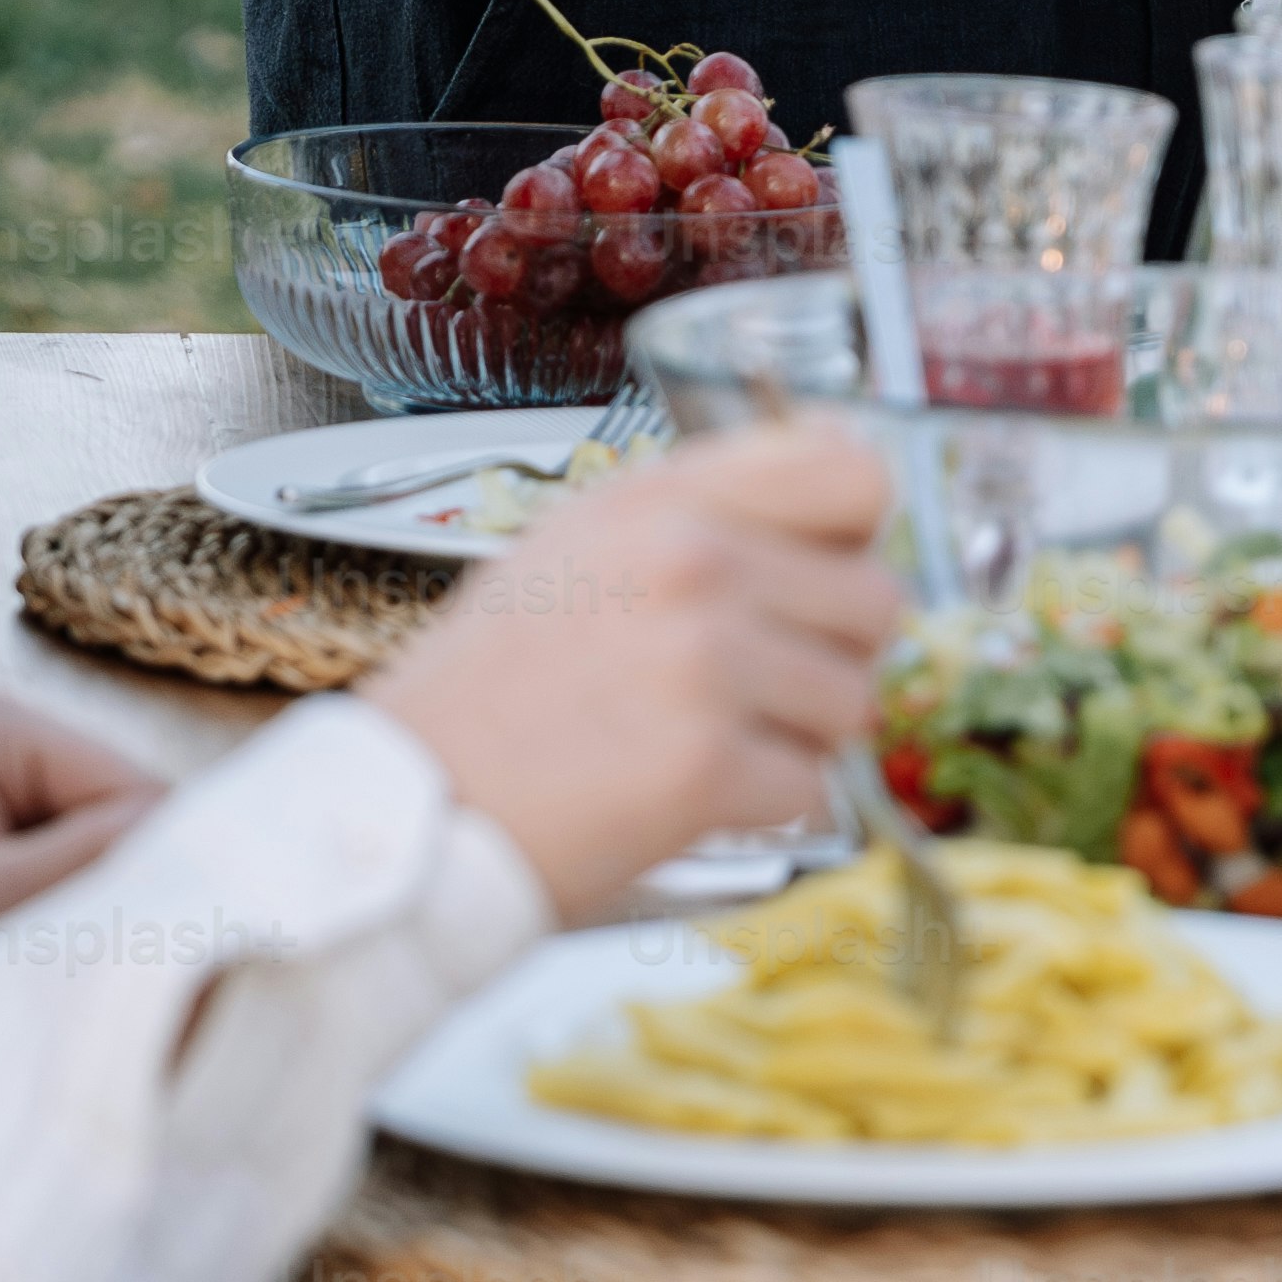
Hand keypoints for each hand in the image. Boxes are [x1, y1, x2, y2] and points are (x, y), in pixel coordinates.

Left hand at [0, 688, 165, 1051]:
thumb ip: (88, 863)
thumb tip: (204, 837)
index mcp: (3, 726)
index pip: (136, 793)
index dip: (140, 872)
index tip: (118, 947)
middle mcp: (22, 732)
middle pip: (135, 817)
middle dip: (120, 890)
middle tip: (84, 965)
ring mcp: (24, 779)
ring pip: (122, 847)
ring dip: (102, 908)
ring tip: (54, 962)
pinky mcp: (24, 825)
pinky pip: (92, 867)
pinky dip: (81, 914)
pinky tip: (47, 951)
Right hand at [363, 424, 908, 917]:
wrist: (405, 809)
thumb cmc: (487, 693)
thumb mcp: (575, 550)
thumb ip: (698, 521)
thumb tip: (829, 522)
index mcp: (661, 498)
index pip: (852, 471)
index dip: (855, 534)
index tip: (822, 572)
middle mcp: (691, 561)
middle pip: (876, 598)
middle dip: (831, 657)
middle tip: (756, 691)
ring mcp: (704, 662)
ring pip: (856, 700)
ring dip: (799, 739)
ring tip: (705, 745)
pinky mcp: (707, 765)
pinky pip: (812, 788)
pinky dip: (763, 809)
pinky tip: (684, 802)